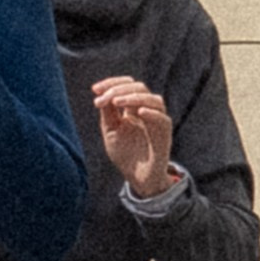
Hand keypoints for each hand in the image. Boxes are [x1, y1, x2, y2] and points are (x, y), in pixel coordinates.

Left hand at [93, 72, 174, 195]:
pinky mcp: (164, 134)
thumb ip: (108, 113)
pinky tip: (139, 112)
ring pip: (154, 99)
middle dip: (119, 89)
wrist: (137, 177)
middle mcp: (147, 111)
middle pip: (140, 87)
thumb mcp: (110, 131)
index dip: (111, 83)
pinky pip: (163, 119)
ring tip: (116, 101)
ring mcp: (157, 121)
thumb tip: (101, 95)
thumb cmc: (124, 154)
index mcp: (133, 108)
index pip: (127, 86)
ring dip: (134, 97)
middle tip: (103, 97)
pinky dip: (153, 113)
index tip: (95, 89)